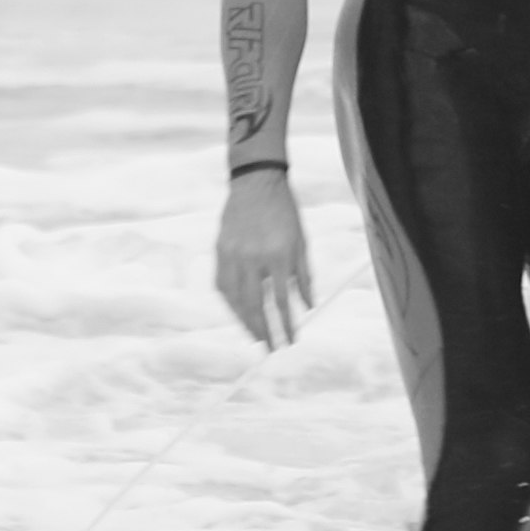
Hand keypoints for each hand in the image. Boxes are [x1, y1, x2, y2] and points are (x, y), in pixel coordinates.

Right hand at [214, 168, 312, 349]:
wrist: (256, 182)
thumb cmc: (285, 211)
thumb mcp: (301, 241)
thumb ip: (304, 275)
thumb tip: (308, 307)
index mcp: (278, 255)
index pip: (281, 301)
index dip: (286, 325)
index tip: (291, 342)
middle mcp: (253, 257)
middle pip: (255, 305)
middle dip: (263, 330)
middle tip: (270, 348)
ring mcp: (233, 254)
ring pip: (234, 298)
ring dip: (244, 321)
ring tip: (254, 335)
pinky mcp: (220, 249)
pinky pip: (222, 284)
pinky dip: (230, 302)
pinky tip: (238, 312)